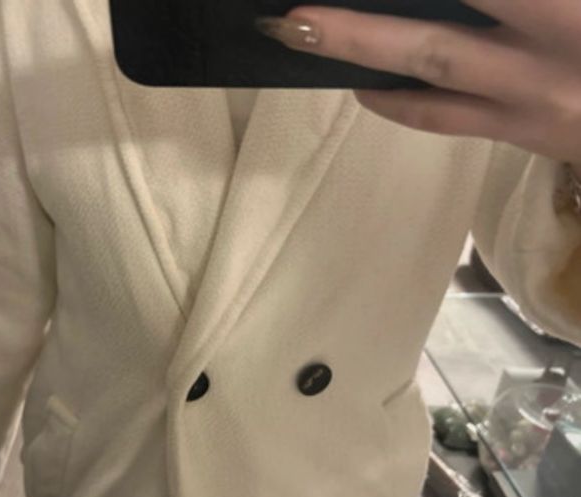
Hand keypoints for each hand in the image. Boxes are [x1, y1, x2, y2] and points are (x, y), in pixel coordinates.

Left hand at [255, 1, 580, 170]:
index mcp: (573, 14)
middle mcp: (554, 53)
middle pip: (439, 31)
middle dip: (363, 20)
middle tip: (294, 11)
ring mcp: (535, 101)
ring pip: (434, 71)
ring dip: (363, 51)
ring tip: (303, 32)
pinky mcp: (526, 134)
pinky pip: (450, 119)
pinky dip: (402, 104)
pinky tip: (364, 87)